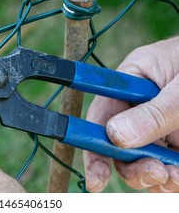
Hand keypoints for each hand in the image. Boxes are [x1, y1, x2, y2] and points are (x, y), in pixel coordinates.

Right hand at [83, 37, 178, 191]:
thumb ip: (154, 112)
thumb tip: (116, 136)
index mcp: (131, 83)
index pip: (101, 114)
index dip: (93, 145)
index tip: (97, 178)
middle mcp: (139, 108)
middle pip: (118, 146)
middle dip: (131, 167)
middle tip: (155, 173)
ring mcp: (160, 127)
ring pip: (141, 162)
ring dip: (153, 177)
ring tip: (174, 176)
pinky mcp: (176, 143)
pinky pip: (166, 168)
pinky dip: (172, 179)